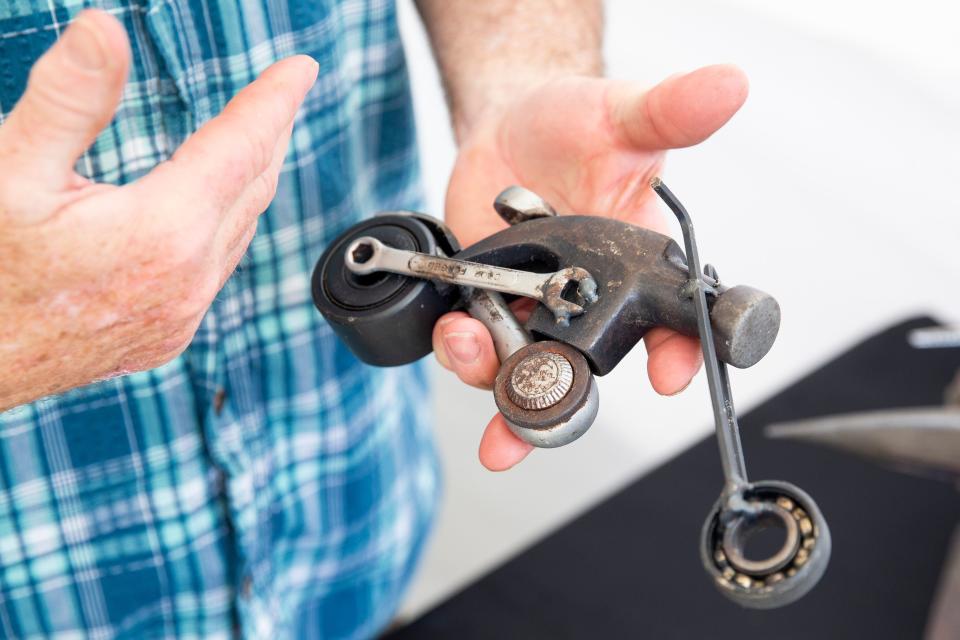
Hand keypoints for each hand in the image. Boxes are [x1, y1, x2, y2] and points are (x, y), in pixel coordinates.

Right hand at [0, 10, 317, 409]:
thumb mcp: (11, 170)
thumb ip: (66, 99)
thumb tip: (105, 30)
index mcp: (163, 233)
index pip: (241, 147)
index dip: (273, 101)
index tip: (300, 70)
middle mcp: (188, 281)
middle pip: (253, 188)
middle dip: (272, 133)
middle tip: (285, 94)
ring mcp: (180, 317)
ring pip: (240, 232)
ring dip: (253, 181)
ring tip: (259, 142)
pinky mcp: (166, 337)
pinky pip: (218, 270)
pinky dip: (228, 227)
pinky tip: (216, 211)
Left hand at [432, 65, 748, 469]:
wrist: (509, 128)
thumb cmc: (574, 125)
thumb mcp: (621, 114)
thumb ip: (670, 110)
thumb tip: (727, 85)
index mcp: (637, 266)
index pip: (672, 321)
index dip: (676, 355)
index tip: (666, 377)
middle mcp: (590, 300)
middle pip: (586, 373)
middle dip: (559, 406)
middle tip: (530, 418)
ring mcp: (537, 309)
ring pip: (523, 371)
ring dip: (494, 377)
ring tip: (471, 343)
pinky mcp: (491, 306)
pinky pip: (477, 347)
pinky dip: (461, 351)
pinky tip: (454, 330)